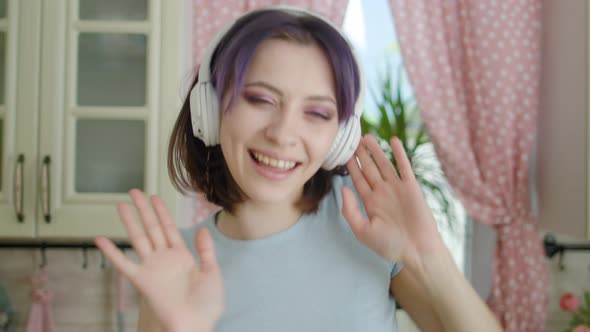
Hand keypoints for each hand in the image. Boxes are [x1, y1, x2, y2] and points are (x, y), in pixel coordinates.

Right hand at [95, 190, 223, 331]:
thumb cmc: (207, 305)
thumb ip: (206, 250)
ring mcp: (152, 268)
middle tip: (134, 192)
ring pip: (139, 238)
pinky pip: (124, 264)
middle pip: (151, 228)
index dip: (161, 212)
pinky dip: (111, 252)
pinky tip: (100, 239)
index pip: (169, 228)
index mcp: (182, 256)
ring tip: (120, 205)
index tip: (154, 197)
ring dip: (130, 222)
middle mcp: (164, 259)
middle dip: (143, 209)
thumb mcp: (212, 272)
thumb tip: (202, 229)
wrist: (196, 325)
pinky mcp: (142, 281)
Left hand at [342, 135, 444, 270]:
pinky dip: (399, 153)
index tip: (344, 154)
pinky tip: (393, 141)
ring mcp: (397, 189)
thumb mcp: (363, 231)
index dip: (351, 167)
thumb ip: (350, 210)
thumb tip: (343, 189)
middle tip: (354, 139)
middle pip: (370, 169)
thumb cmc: (390, 245)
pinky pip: (404, 167)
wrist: (417, 251)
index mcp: (370, 203)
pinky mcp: (411, 187)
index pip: (358, 180)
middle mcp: (382, 193)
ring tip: (367, 137)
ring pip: (384, 164)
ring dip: (376, 151)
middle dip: (361, 155)